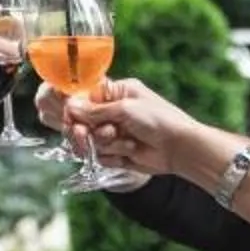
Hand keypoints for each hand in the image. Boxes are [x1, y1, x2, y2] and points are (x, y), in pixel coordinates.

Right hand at [70, 79, 198, 178]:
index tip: (70, 120)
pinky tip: (131, 152)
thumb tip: (70, 106)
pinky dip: (113, 156)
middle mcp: (113, 112)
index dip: (74, 110)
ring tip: (127, 142)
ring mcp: (115, 133)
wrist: (179, 147)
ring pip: (90, 141)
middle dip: (84, 131)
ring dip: (106, 144)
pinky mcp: (118, 152)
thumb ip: (95, 110)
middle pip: (81, 122)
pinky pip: (101, 157)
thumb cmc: (158, 119)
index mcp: (116, 93)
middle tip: (86, 136)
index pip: (83, 99)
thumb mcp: (125, 109)